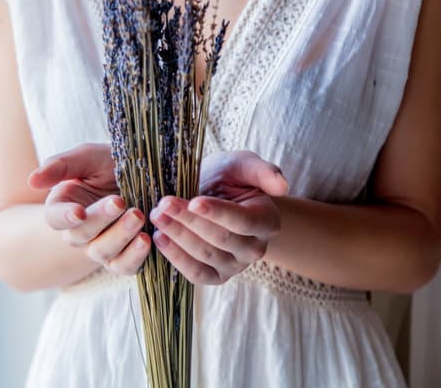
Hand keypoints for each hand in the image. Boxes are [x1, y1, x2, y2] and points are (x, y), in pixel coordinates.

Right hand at [28, 143, 150, 274]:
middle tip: (120, 202)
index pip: (54, 218)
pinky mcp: (123, 257)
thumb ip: (61, 165)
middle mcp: (79, 231)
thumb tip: (32, 180)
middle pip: (81, 236)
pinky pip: (124, 266)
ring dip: (120, 236)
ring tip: (138, 215)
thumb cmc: (109, 164)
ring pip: (103, 252)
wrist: (144, 175)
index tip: (79, 212)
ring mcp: (100, 247)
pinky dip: (135, 256)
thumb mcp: (88, 156)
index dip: (65, 217)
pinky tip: (147, 239)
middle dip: (101, 219)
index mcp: (63, 207)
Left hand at [149, 151, 288, 284]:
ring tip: (157, 217)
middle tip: (163, 204)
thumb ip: (262, 170)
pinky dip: (176, 258)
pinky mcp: (215, 276)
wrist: (212, 195)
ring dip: (178, 236)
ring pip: (206, 256)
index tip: (194, 201)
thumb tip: (283, 186)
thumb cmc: (227, 178)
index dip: (218, 213)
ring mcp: (235, 266)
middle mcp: (255, 248)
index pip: (244, 222)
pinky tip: (160, 238)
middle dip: (189, 221)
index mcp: (267, 221)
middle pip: (221, 239)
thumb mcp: (241, 164)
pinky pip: (196, 274)